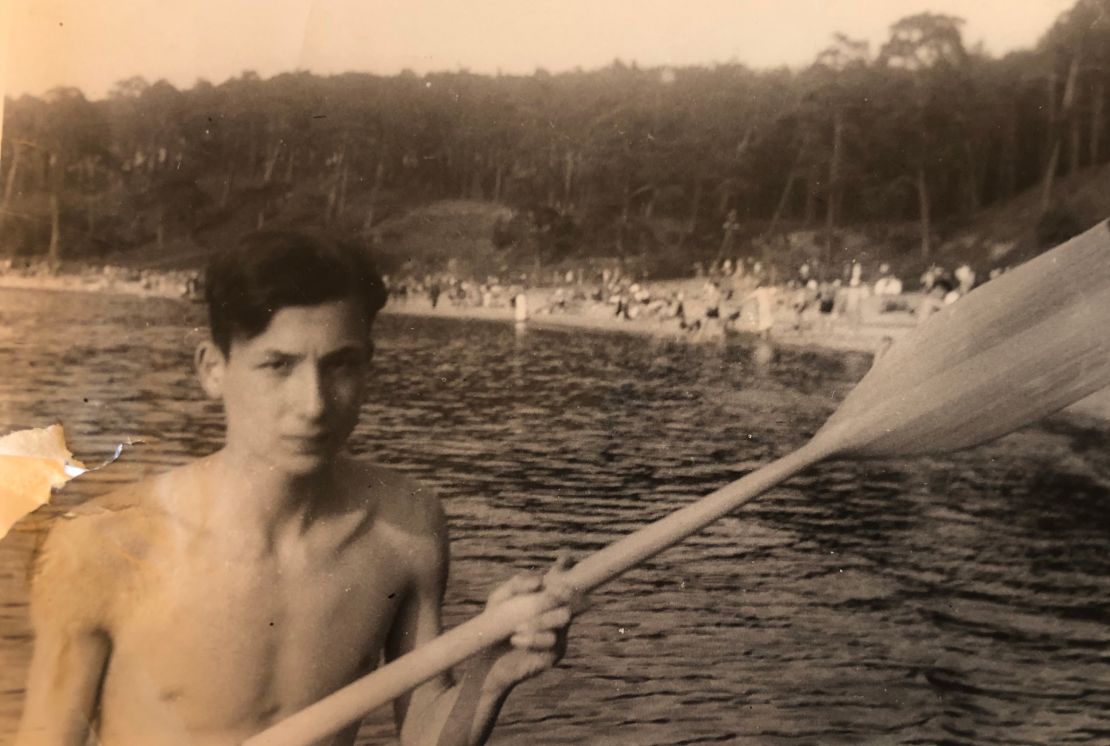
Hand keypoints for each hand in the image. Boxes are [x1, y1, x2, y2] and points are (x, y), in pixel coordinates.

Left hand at [481, 554, 577, 692]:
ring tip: (517, 627)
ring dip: (540, 620)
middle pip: (571, 595)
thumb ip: (518, 584)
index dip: (566, 565)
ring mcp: (559, 632)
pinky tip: (516, 639)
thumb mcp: (500, 600)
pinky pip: (552, 641)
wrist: (486, 660)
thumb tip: (540, 581)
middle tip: (541, 599)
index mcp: (544, 595)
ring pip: (563, 617)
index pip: (561, 576)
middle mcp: (556, 611)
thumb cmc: (494, 626)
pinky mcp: (556, 653)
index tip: (563, 559)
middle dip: (554, 596)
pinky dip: (533, 639)